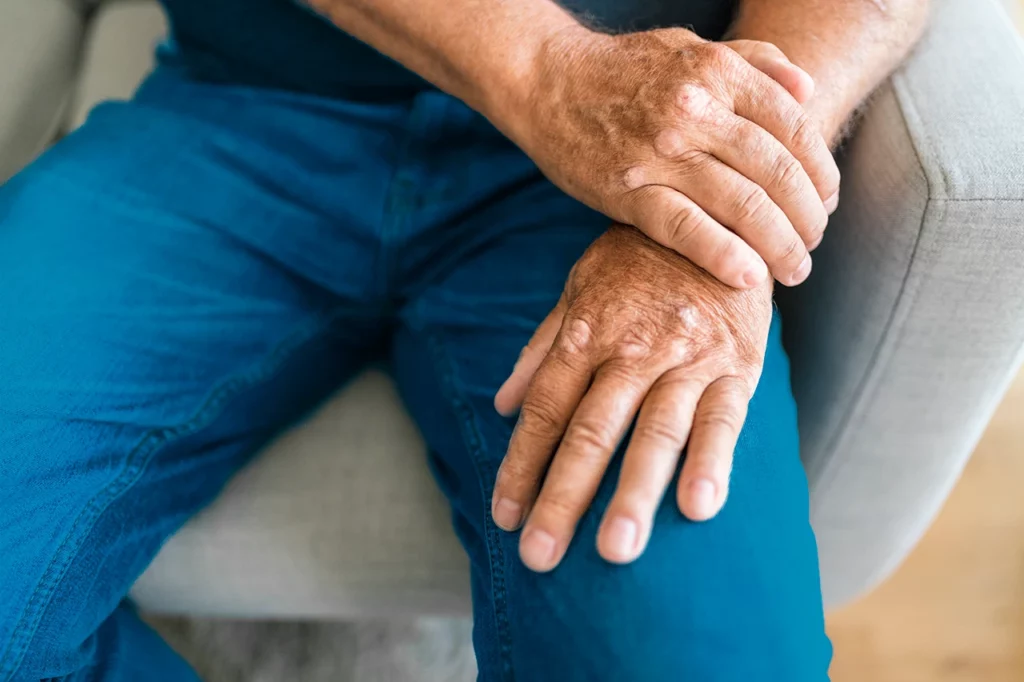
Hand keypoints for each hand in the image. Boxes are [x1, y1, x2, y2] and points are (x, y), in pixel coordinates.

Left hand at [491, 226, 772, 571]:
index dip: (521, 465)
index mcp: (586, 332)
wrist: (719, 215)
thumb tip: (502, 404)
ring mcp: (686, 358)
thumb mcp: (579, 288)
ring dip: (633, 494)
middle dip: (563, 496)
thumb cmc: (638, 260)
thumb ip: (541, 348)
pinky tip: (699, 509)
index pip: (545, 410)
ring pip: (654, 433)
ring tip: (615, 552)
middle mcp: (631, 349)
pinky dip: (712, 462)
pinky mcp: (738, 365)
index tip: (503, 517)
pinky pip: (724, 419)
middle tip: (541, 557)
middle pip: (590, 431)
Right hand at [508, 28, 840, 288]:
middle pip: (777, 173)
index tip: (827, 202)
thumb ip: (754, 62)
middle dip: (808, 218)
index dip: (822, 173)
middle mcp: (695, 110)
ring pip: (742, 206)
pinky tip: (750, 278)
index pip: (795, 129)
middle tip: (814, 244)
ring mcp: (660, 153)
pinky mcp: (627, 191)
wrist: (547, 81)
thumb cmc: (624, 68)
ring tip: (794, 270)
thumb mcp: (692, 47)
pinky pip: (687, 230)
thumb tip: (807, 91)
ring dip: (780, 246)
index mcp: (717, 72)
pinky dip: (725, 257)